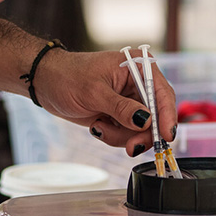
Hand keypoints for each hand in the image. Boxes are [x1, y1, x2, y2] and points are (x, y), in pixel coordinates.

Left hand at [32, 49, 178, 155]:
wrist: (47, 82)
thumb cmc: (68, 76)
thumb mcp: (95, 92)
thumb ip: (121, 108)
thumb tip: (145, 121)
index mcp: (139, 68)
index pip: (163, 94)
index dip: (168, 116)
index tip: (166, 136)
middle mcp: (139, 84)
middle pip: (156, 117)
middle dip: (141, 134)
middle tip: (130, 147)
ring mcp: (130, 101)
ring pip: (141, 130)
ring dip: (120, 135)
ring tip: (98, 126)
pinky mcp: (120, 115)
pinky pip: (127, 134)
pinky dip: (113, 136)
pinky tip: (96, 125)